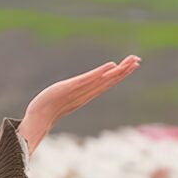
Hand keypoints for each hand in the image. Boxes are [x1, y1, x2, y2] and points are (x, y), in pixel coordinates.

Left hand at [20, 55, 140, 150]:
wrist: (38, 117)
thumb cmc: (49, 108)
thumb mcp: (65, 97)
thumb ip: (73, 94)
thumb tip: (75, 90)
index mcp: (87, 94)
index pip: (108, 82)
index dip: (121, 74)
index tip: (134, 65)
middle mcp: (88, 93)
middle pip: (110, 80)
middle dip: (125, 70)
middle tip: (138, 60)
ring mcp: (81, 90)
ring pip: (104, 79)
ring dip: (118, 70)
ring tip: (131, 61)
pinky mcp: (72, 87)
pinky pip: (89, 79)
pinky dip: (100, 73)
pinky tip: (111, 65)